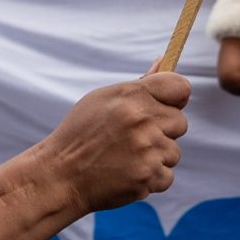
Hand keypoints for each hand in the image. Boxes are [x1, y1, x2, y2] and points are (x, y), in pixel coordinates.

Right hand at [38, 74, 190, 213]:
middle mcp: (142, 121)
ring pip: (173, 152)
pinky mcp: (148, 177)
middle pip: (180, 122)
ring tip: (125, 158)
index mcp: (131, 96)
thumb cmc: (80, 134)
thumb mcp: (102, 100)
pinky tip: (126, 174)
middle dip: (163, 131)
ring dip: (155, 157)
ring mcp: (147, 150)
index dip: (175, 98)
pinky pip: (166, 176)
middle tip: (133, 138)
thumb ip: (139, 85)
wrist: (59, 176)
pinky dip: (150, 179)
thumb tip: (163, 60)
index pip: (180, 87)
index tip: (165, 106)